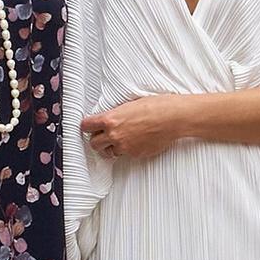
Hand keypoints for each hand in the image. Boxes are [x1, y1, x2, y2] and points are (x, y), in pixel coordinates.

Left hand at [79, 93, 194, 169]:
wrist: (172, 117)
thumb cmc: (155, 106)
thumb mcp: (129, 105)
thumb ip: (116, 115)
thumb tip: (110, 119)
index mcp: (110, 119)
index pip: (86, 126)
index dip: (87, 126)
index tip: (89, 126)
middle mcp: (115, 135)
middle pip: (93, 143)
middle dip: (97, 139)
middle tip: (103, 135)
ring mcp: (124, 147)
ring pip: (108, 152)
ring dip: (110, 147)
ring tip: (119, 140)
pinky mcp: (135, 154)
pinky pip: (124, 154)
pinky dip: (126, 150)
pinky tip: (134, 141)